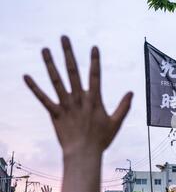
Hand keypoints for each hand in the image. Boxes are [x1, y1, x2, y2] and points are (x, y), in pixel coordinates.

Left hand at [24, 36, 132, 156]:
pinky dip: (34, 87)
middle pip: (73, 71)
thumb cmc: (101, 139)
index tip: (94, 47)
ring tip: (45, 49)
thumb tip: (132, 92)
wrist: (83, 153)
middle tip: (64, 38)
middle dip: (69, 53)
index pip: (95, 75)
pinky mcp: (55, 113)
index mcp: (94, 100)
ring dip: (50, 64)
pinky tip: (26, 76)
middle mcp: (79, 99)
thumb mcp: (116, 122)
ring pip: (56, 81)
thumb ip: (124, 106)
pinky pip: (43, 98)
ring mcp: (66, 105)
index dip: (95, 61)